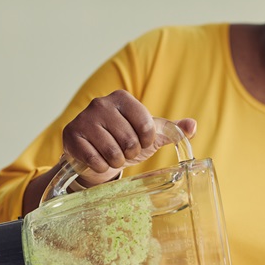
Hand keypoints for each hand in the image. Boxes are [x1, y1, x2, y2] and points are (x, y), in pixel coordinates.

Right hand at [62, 89, 195, 186]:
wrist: (94, 153)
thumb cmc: (123, 140)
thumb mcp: (150, 134)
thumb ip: (172, 130)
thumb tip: (192, 126)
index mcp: (122, 98)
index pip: (146, 124)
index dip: (147, 140)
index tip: (141, 142)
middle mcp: (100, 103)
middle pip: (129, 140)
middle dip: (131, 153)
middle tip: (124, 151)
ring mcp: (84, 119)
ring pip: (112, 152)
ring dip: (116, 161)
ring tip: (112, 156)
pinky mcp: (71, 136)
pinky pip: (95, 160)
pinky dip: (100, 166)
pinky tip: (98, 160)